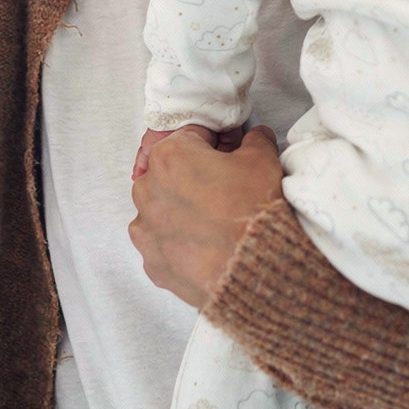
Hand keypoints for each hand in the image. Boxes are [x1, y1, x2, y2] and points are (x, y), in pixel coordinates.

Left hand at [129, 124, 283, 309]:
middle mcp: (148, 191)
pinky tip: (205, 246)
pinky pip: (163, 244)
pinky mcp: (153, 262)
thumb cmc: (254, 212)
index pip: (192, 137)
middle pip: (171, 173)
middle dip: (194, 178)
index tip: (228, 155)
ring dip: (182, 210)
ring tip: (215, 222)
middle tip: (225, 191)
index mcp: (170, 157)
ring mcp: (146, 230)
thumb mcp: (262, 160)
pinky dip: (180, 243)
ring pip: (162, 209)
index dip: (216, 144)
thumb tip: (254, 139)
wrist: (257, 271)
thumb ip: (254, 140)